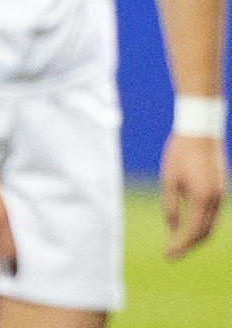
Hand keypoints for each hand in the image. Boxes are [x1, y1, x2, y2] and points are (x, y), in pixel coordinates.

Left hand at [161, 134, 225, 258]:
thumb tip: (172, 228)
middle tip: (171, 254)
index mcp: (202, 198)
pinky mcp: (221, 190)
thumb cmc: (180, 153)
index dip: (180, 246)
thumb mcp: (169, 180)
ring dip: (195, 236)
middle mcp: (216, 200)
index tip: (167, 255)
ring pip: (211, 225)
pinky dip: (201, 224)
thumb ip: (171, 206)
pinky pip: (213, 214)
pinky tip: (187, 226)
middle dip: (188, 246)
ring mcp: (221, 195)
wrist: (200, 132)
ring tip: (177, 243)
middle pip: (205, 233)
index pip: (193, 232)